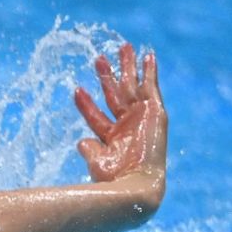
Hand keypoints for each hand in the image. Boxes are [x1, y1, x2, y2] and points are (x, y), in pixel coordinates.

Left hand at [74, 43, 167, 183]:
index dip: (85, 103)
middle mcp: (128, 126)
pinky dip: (150, 72)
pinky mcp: (156, 113)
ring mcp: (142, 118)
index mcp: (113, 138)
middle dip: (108, 76)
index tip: (76, 89)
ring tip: (124, 47)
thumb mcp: (96, 161)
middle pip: (115, 95)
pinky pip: (152, 87)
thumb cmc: (114, 180)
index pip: (96, 115)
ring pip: (132, 86)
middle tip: (99, 57)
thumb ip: (89, 148)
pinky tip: (148, 56)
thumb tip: (80, 142)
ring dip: (128, 67)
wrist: (135, 185)